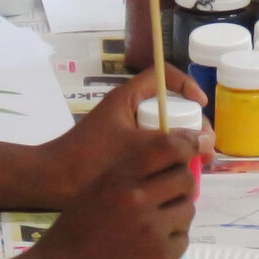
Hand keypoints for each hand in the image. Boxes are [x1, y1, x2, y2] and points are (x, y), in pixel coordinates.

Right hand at [22, 128, 199, 258]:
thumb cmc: (72, 233)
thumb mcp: (95, 192)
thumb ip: (129, 178)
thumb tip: (168, 168)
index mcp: (119, 177)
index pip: (168, 147)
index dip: (184, 147)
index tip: (188, 152)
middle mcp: (139, 197)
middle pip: (185, 179)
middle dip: (181, 187)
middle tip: (169, 198)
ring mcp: (153, 228)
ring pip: (187, 209)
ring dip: (176, 216)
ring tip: (153, 228)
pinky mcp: (162, 255)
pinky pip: (182, 239)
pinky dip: (171, 242)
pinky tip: (149, 250)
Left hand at [31, 66, 210, 207]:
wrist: (52, 183)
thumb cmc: (90, 160)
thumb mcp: (138, 148)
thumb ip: (174, 143)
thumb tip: (207, 142)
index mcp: (127, 99)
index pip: (162, 75)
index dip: (186, 85)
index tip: (201, 105)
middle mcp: (127, 111)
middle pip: (169, 108)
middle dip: (191, 125)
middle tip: (205, 149)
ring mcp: (124, 132)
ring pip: (163, 132)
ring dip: (182, 146)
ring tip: (197, 166)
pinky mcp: (122, 153)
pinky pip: (152, 149)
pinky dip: (167, 160)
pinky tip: (178, 178)